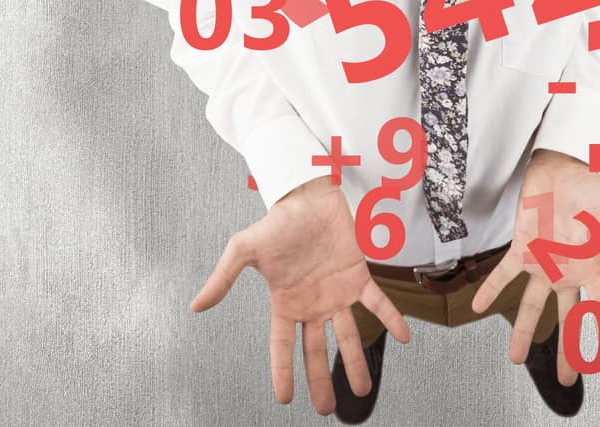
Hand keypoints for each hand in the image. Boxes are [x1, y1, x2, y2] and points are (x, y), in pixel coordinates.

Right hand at [190, 176, 411, 414]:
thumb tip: (195, 306)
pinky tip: (403, 337)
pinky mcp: (358, 276)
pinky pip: (378, 302)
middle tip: (327, 408)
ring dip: (356, 362)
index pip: (282, 345)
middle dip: (321, 380)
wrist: (305, 194)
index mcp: (285, 302)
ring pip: (348, 335)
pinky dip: (391, 319)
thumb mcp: (242, 250)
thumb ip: (223, 279)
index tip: (285, 399)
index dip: (283, 372)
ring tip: (363, 390)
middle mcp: (312, 303)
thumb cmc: (275, 221)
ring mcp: (336, 292)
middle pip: (316, 350)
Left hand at [469, 149, 599, 384]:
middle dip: (567, 350)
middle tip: (567, 378)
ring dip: (522, 331)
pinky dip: (490, 289)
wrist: (561, 167)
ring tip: (515, 359)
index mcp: (592, 266)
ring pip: (531, 305)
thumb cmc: (591, 185)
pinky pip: (503, 274)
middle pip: (567, 319)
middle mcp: (567, 271)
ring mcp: (543, 263)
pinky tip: (478, 306)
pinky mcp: (522, 249)